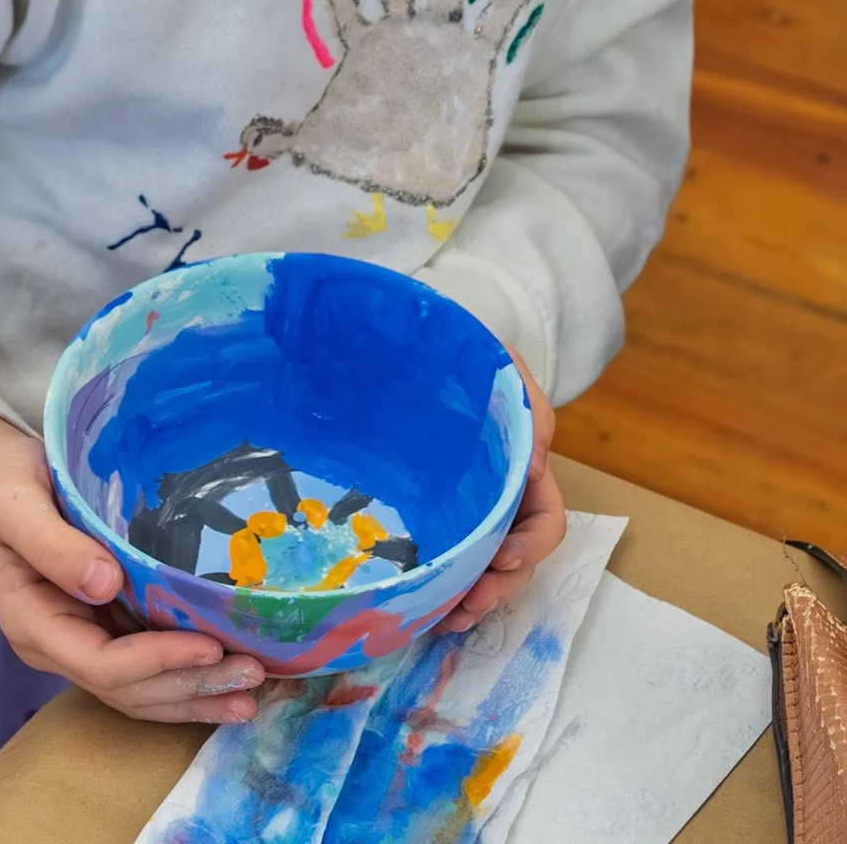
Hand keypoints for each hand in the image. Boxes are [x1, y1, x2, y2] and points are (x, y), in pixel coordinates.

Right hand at [0, 412, 265, 724]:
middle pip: (129, 690)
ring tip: (250, 697)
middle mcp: (58, 645)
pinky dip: (185, 676)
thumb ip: (53, 544)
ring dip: (194, 695)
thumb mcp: (16, 506)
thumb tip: (103, 584)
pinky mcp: (101, 625)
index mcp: (34, 624)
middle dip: (189, 688)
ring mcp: (80, 639)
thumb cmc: (2, 485)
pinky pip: (145, 666)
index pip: (103, 665)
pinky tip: (224, 677)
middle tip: (252, 679)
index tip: (209, 647)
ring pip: (140, 690)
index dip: (157, 663)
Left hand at [436, 347, 564, 633]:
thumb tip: (534, 470)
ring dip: (474, 601)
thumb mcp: (507, 372)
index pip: (548, 522)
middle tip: (471, 604)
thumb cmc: (471, 360)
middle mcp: (503, 501)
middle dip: (501, 588)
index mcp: (526, 471)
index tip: (504, 557)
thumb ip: (529, 412)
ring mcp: (469, 513)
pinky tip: (428, 608)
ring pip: (485, 572)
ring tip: (448, 619)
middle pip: (517, 561)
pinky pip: (450, 564)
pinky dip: (444, 592)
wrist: (420, 348)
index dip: (533, 547)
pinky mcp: (435, 519)